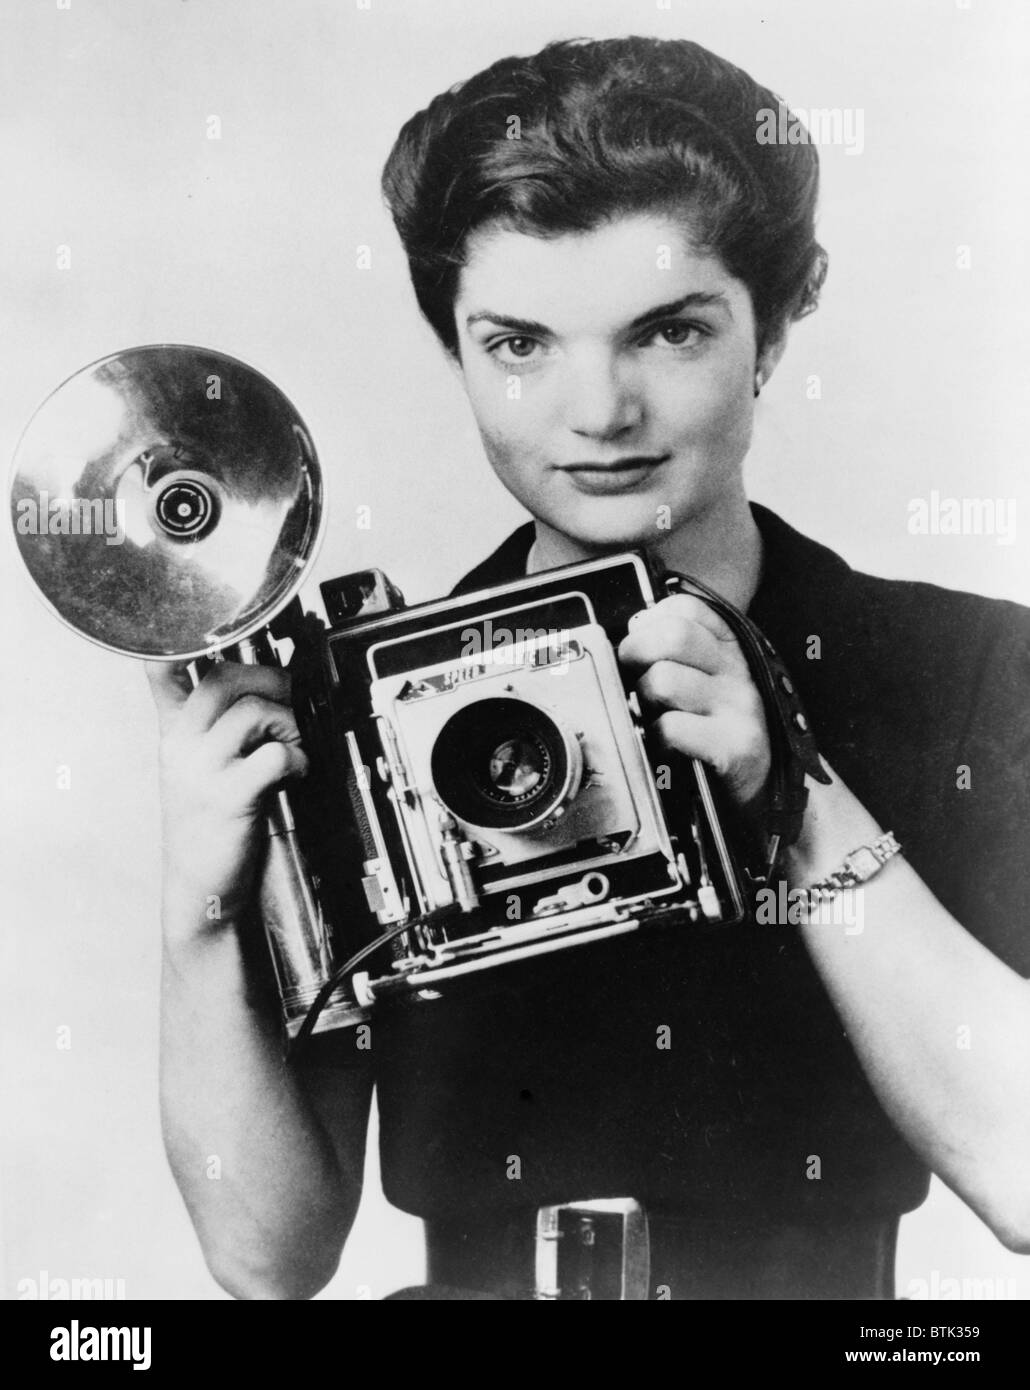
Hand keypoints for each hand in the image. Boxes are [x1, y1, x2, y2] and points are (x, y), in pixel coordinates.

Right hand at [146, 661, 308, 928]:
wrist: (201, 891)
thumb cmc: (210, 829)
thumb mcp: (202, 769)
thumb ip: (221, 728)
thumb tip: (268, 686)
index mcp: (174, 735)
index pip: (161, 673)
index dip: (179, 641)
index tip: (208, 628)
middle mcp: (181, 747)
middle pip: (223, 677)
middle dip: (268, 679)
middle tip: (286, 701)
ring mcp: (202, 771)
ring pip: (252, 711)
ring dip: (287, 723)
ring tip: (290, 746)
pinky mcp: (228, 797)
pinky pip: (273, 755)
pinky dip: (296, 758)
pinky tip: (295, 772)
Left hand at [618, 593, 770, 811]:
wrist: (769, 785)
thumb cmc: (725, 729)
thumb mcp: (712, 679)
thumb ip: (681, 651)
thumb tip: (634, 631)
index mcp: (732, 647)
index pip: (684, 608)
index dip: (649, 623)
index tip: (642, 646)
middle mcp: (739, 670)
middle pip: (672, 635)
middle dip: (636, 652)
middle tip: (633, 676)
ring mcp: (740, 706)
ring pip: (663, 680)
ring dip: (646, 700)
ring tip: (655, 714)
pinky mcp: (735, 745)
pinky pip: (672, 727)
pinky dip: (657, 737)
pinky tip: (666, 744)